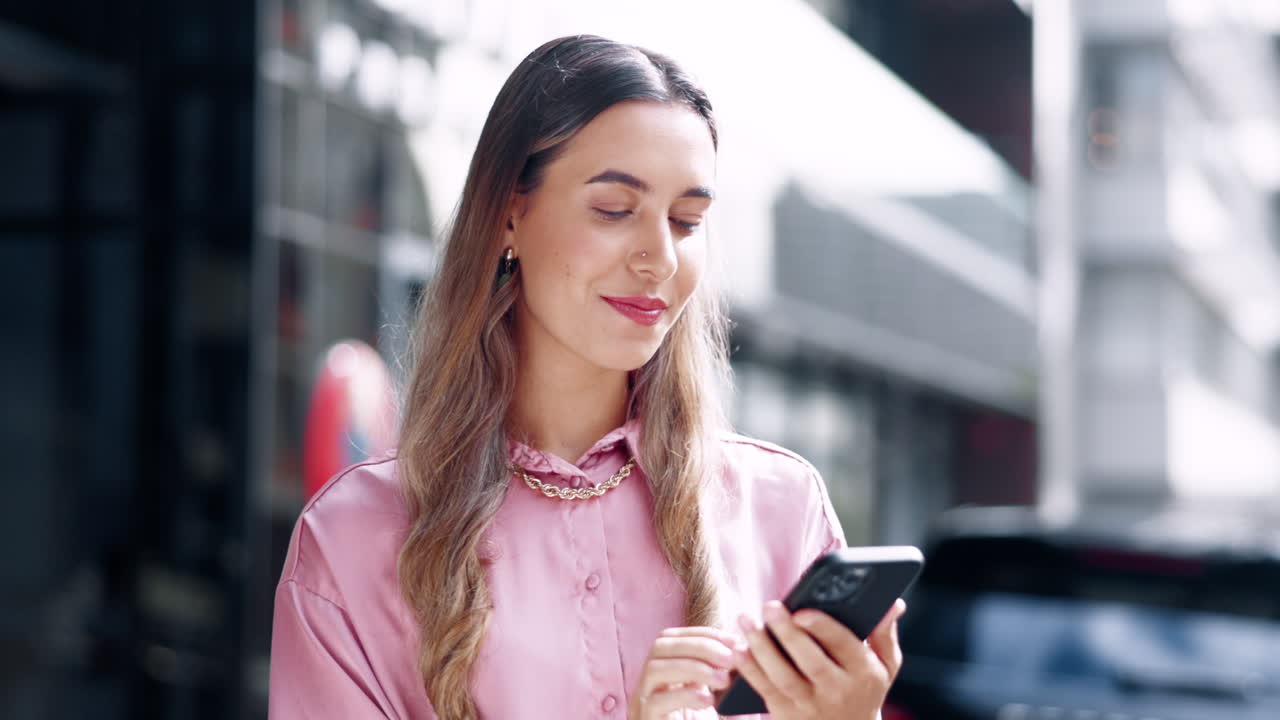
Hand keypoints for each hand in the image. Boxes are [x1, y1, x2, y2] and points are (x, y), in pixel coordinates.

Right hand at [628, 626, 740, 719]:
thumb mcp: (709, 699)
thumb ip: (719, 676)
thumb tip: (745, 651)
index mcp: (662, 673)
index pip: (673, 637)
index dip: (703, 634)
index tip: (733, 640)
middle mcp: (647, 684)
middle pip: (661, 645)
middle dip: (699, 646)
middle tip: (730, 658)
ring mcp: (642, 703)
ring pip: (655, 668)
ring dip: (693, 667)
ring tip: (723, 680)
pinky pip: (657, 702)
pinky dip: (684, 695)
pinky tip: (707, 699)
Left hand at [733, 599, 905, 719]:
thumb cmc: (864, 688)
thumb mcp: (885, 664)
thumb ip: (884, 633)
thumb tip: (892, 602)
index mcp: (864, 672)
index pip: (844, 646)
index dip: (823, 629)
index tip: (803, 610)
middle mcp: (838, 691)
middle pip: (811, 662)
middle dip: (788, 634)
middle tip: (770, 606)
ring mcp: (810, 705)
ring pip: (783, 677)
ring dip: (761, 648)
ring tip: (747, 620)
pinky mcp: (786, 713)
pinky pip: (765, 689)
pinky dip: (749, 669)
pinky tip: (738, 647)